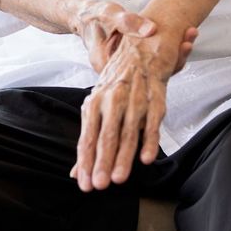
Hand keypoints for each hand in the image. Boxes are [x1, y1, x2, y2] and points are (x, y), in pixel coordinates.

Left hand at [70, 27, 183, 190]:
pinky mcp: (155, 96)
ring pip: (128, 131)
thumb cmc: (118, 82)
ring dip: (123, 156)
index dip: (86, 162)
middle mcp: (112, 99)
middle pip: (106, 136)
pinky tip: (146, 158)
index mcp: (95, 102)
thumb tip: (75, 173)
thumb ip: (90, 140)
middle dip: (102, 162)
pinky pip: (152, 122)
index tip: (84, 185)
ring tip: (119, 178)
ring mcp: (134, 97)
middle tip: (99, 185)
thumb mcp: (99, 106)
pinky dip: (149, 140)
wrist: (142, 45)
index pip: (87, 137)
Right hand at [72, 0, 197, 73]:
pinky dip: (167, 50)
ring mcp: (126, 70)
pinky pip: (153, 63)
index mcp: (109, 64)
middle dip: (175, 57)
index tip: (182, 47)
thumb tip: (151, 28)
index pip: (142, 74)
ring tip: (190, 34)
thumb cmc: (93, 15)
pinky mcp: (133, 64)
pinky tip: (180, 36)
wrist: (83, 17)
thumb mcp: (108, 13)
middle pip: (153, 75)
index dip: (165, 63)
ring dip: (174, 53)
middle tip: (189, 39)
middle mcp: (118, 74)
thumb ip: (127, 21)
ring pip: (155, 70)